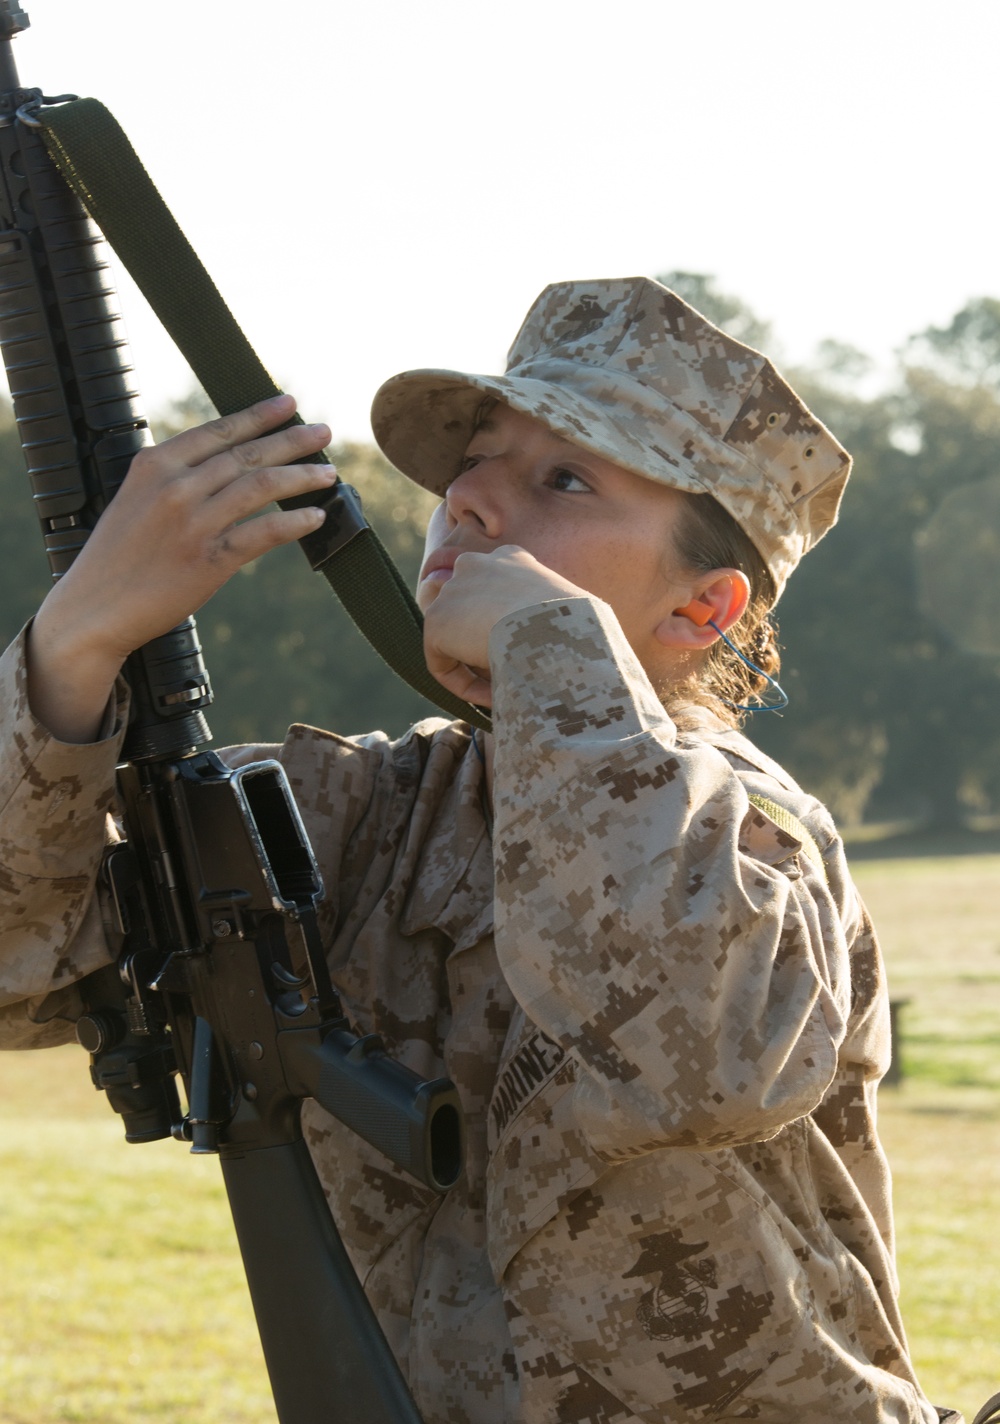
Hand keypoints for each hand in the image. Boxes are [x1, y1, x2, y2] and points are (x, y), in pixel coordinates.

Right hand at [28, 393, 332, 741]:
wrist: (93, 608)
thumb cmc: (116, 557)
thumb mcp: (135, 500)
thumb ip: (174, 478)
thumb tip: (223, 464)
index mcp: (155, 466)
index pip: (218, 430)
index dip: (258, 415)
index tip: (288, 403)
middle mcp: (176, 488)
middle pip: (247, 454)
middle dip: (292, 440)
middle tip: (324, 432)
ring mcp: (194, 523)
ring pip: (261, 486)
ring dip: (302, 477)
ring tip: (329, 474)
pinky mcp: (210, 560)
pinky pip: (264, 532)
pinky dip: (295, 522)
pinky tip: (316, 517)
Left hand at [422, 545, 586, 706]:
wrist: (555, 628)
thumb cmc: (578, 626)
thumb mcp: (572, 613)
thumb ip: (552, 622)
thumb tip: (559, 653)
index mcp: (512, 558)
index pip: (494, 585)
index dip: (507, 623)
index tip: (527, 653)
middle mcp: (476, 564)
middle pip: (465, 607)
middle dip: (478, 640)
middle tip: (504, 672)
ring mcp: (452, 592)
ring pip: (452, 637)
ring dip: (473, 665)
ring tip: (501, 690)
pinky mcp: (436, 622)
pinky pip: (441, 663)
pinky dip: (463, 685)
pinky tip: (492, 697)